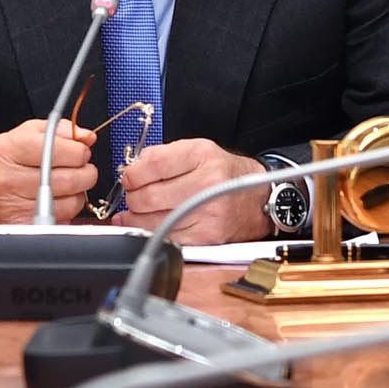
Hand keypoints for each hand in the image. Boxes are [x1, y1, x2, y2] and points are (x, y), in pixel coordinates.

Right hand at [0, 118, 98, 223]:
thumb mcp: (20, 135)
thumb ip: (56, 130)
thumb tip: (86, 136)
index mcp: (8, 150)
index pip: (59, 149)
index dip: (79, 150)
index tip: (79, 151)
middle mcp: (8, 179)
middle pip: (70, 178)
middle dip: (84, 172)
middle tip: (79, 168)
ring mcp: (13, 206)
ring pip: (70, 202)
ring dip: (76, 194)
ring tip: (63, 186)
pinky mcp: (20, 227)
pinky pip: (61, 220)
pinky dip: (65, 212)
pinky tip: (54, 203)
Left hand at [112, 140, 266, 241]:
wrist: (259, 197)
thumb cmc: (224, 173)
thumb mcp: (198, 150)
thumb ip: (163, 155)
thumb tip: (131, 171)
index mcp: (202, 156)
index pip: (153, 165)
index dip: (132, 174)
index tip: (129, 178)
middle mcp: (207, 184)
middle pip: (148, 197)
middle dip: (132, 198)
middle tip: (134, 195)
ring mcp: (208, 214)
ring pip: (152, 222)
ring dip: (136, 217)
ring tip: (140, 210)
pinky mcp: (207, 238)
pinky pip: (166, 238)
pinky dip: (151, 232)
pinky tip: (149, 225)